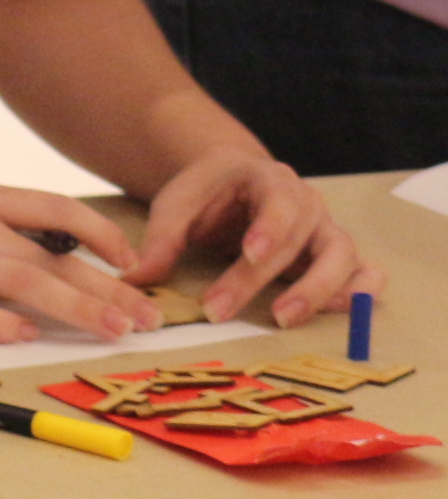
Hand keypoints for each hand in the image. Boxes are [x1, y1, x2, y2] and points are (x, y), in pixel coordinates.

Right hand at [0, 172, 164, 345]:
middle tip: (149, 317)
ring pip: (23, 284)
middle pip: (52, 259)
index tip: (133, 261)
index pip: (56, 210)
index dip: (103, 235)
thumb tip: (52, 259)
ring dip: (77, 309)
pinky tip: (28, 335)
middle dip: (109, 289)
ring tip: (115, 330)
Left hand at [128, 148, 375, 324]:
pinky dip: (359, 291)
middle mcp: (306, 202)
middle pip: (300, 239)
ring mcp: (325, 228)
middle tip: (221, 309)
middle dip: (260, 277)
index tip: (249, 253)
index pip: (278, 201)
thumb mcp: (176, 205)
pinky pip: (365, 271)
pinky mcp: (334, 254)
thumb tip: (134, 278)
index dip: (269, 228)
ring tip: (281, 318)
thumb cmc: (206, 193)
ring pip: (342, 256)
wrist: (235, 182)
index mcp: (267, 180)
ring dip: (318, 290)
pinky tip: (336, 310)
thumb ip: (159, 239)